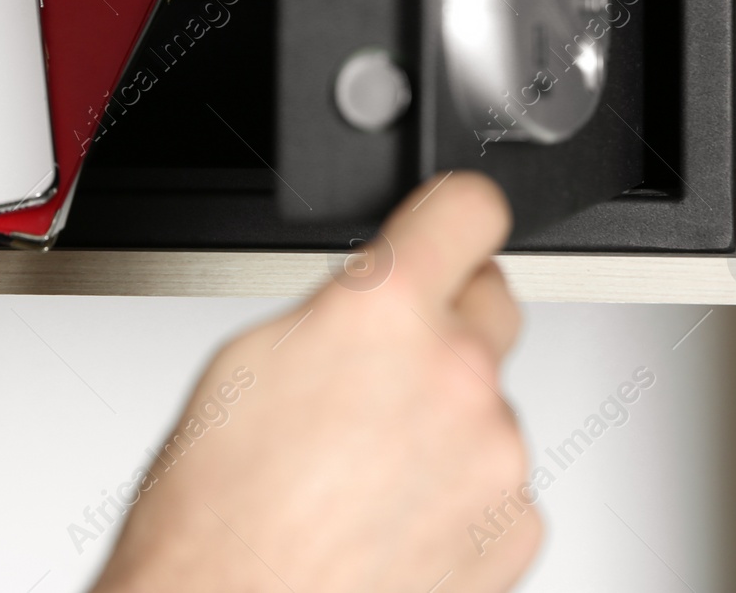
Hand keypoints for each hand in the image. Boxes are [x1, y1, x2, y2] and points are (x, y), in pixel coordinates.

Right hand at [93, 172, 537, 592]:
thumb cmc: (218, 515)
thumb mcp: (247, 361)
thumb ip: (339, 307)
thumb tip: (376, 294)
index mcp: (384, 312)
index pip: (470, 208)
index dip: (453, 218)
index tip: (452, 229)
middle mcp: (456, 374)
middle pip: (491, 302)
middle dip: (443, 323)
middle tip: (378, 375)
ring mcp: (496, 456)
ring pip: (488, 400)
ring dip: (445, 418)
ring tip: (363, 470)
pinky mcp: (516, 527)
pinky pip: (500, 479)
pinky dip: (458, 490)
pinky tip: (391, 513)